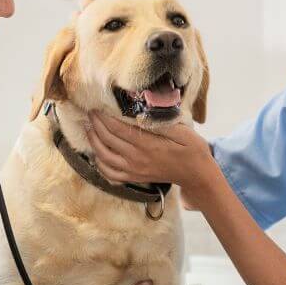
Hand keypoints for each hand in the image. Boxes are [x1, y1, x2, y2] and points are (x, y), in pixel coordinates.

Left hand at [86, 112, 214, 198]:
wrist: (196, 174)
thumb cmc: (192, 149)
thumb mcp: (183, 131)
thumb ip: (163, 123)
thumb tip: (144, 111)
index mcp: (148, 144)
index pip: (118, 128)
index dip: (104, 117)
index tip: (96, 106)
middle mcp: (137, 158)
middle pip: (108, 140)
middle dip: (95, 124)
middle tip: (90, 112)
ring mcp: (134, 170)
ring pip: (104, 157)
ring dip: (93, 142)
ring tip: (89, 128)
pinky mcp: (134, 178)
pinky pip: (110, 174)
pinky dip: (99, 164)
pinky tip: (97, 153)